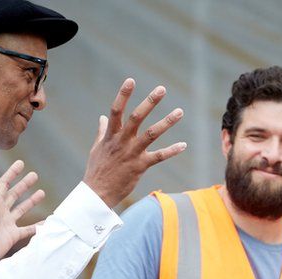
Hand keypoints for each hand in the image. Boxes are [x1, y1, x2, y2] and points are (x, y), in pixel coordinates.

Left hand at [0, 160, 45, 258]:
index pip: (4, 184)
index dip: (12, 173)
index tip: (21, 163)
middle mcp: (0, 211)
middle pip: (14, 195)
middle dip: (24, 184)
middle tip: (34, 175)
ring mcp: (6, 223)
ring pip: (22, 209)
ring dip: (32, 201)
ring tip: (42, 193)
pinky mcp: (11, 236)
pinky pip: (27, 230)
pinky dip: (37, 226)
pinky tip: (46, 223)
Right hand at [83, 78, 185, 207]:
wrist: (97, 194)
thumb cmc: (97, 170)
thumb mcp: (97, 149)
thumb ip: (102, 131)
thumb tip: (103, 117)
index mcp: (111, 135)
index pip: (116, 110)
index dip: (123, 94)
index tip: (131, 80)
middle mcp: (122, 142)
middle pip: (137, 117)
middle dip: (150, 102)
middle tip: (162, 89)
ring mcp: (132, 153)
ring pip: (151, 134)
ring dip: (167, 122)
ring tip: (180, 111)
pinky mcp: (140, 166)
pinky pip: (159, 157)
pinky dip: (172, 150)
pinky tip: (184, 145)